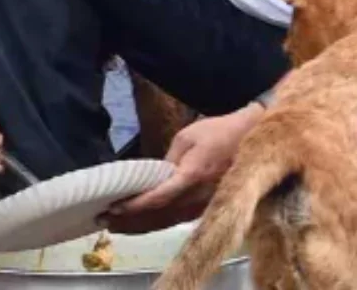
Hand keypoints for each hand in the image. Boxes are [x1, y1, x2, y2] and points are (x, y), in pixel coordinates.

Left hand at [102, 103, 262, 233]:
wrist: (251, 138)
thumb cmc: (218, 132)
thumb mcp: (187, 137)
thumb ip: (168, 160)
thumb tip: (155, 177)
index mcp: (191, 176)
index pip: (158, 198)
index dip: (134, 205)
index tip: (113, 206)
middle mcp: (197, 196)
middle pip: (159, 215)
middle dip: (131, 219)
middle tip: (105, 219)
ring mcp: (203, 204)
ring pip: (167, 221)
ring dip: (141, 225)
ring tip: (117, 225)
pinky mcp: (207, 206)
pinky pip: (178, 219)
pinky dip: (158, 222)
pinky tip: (142, 222)